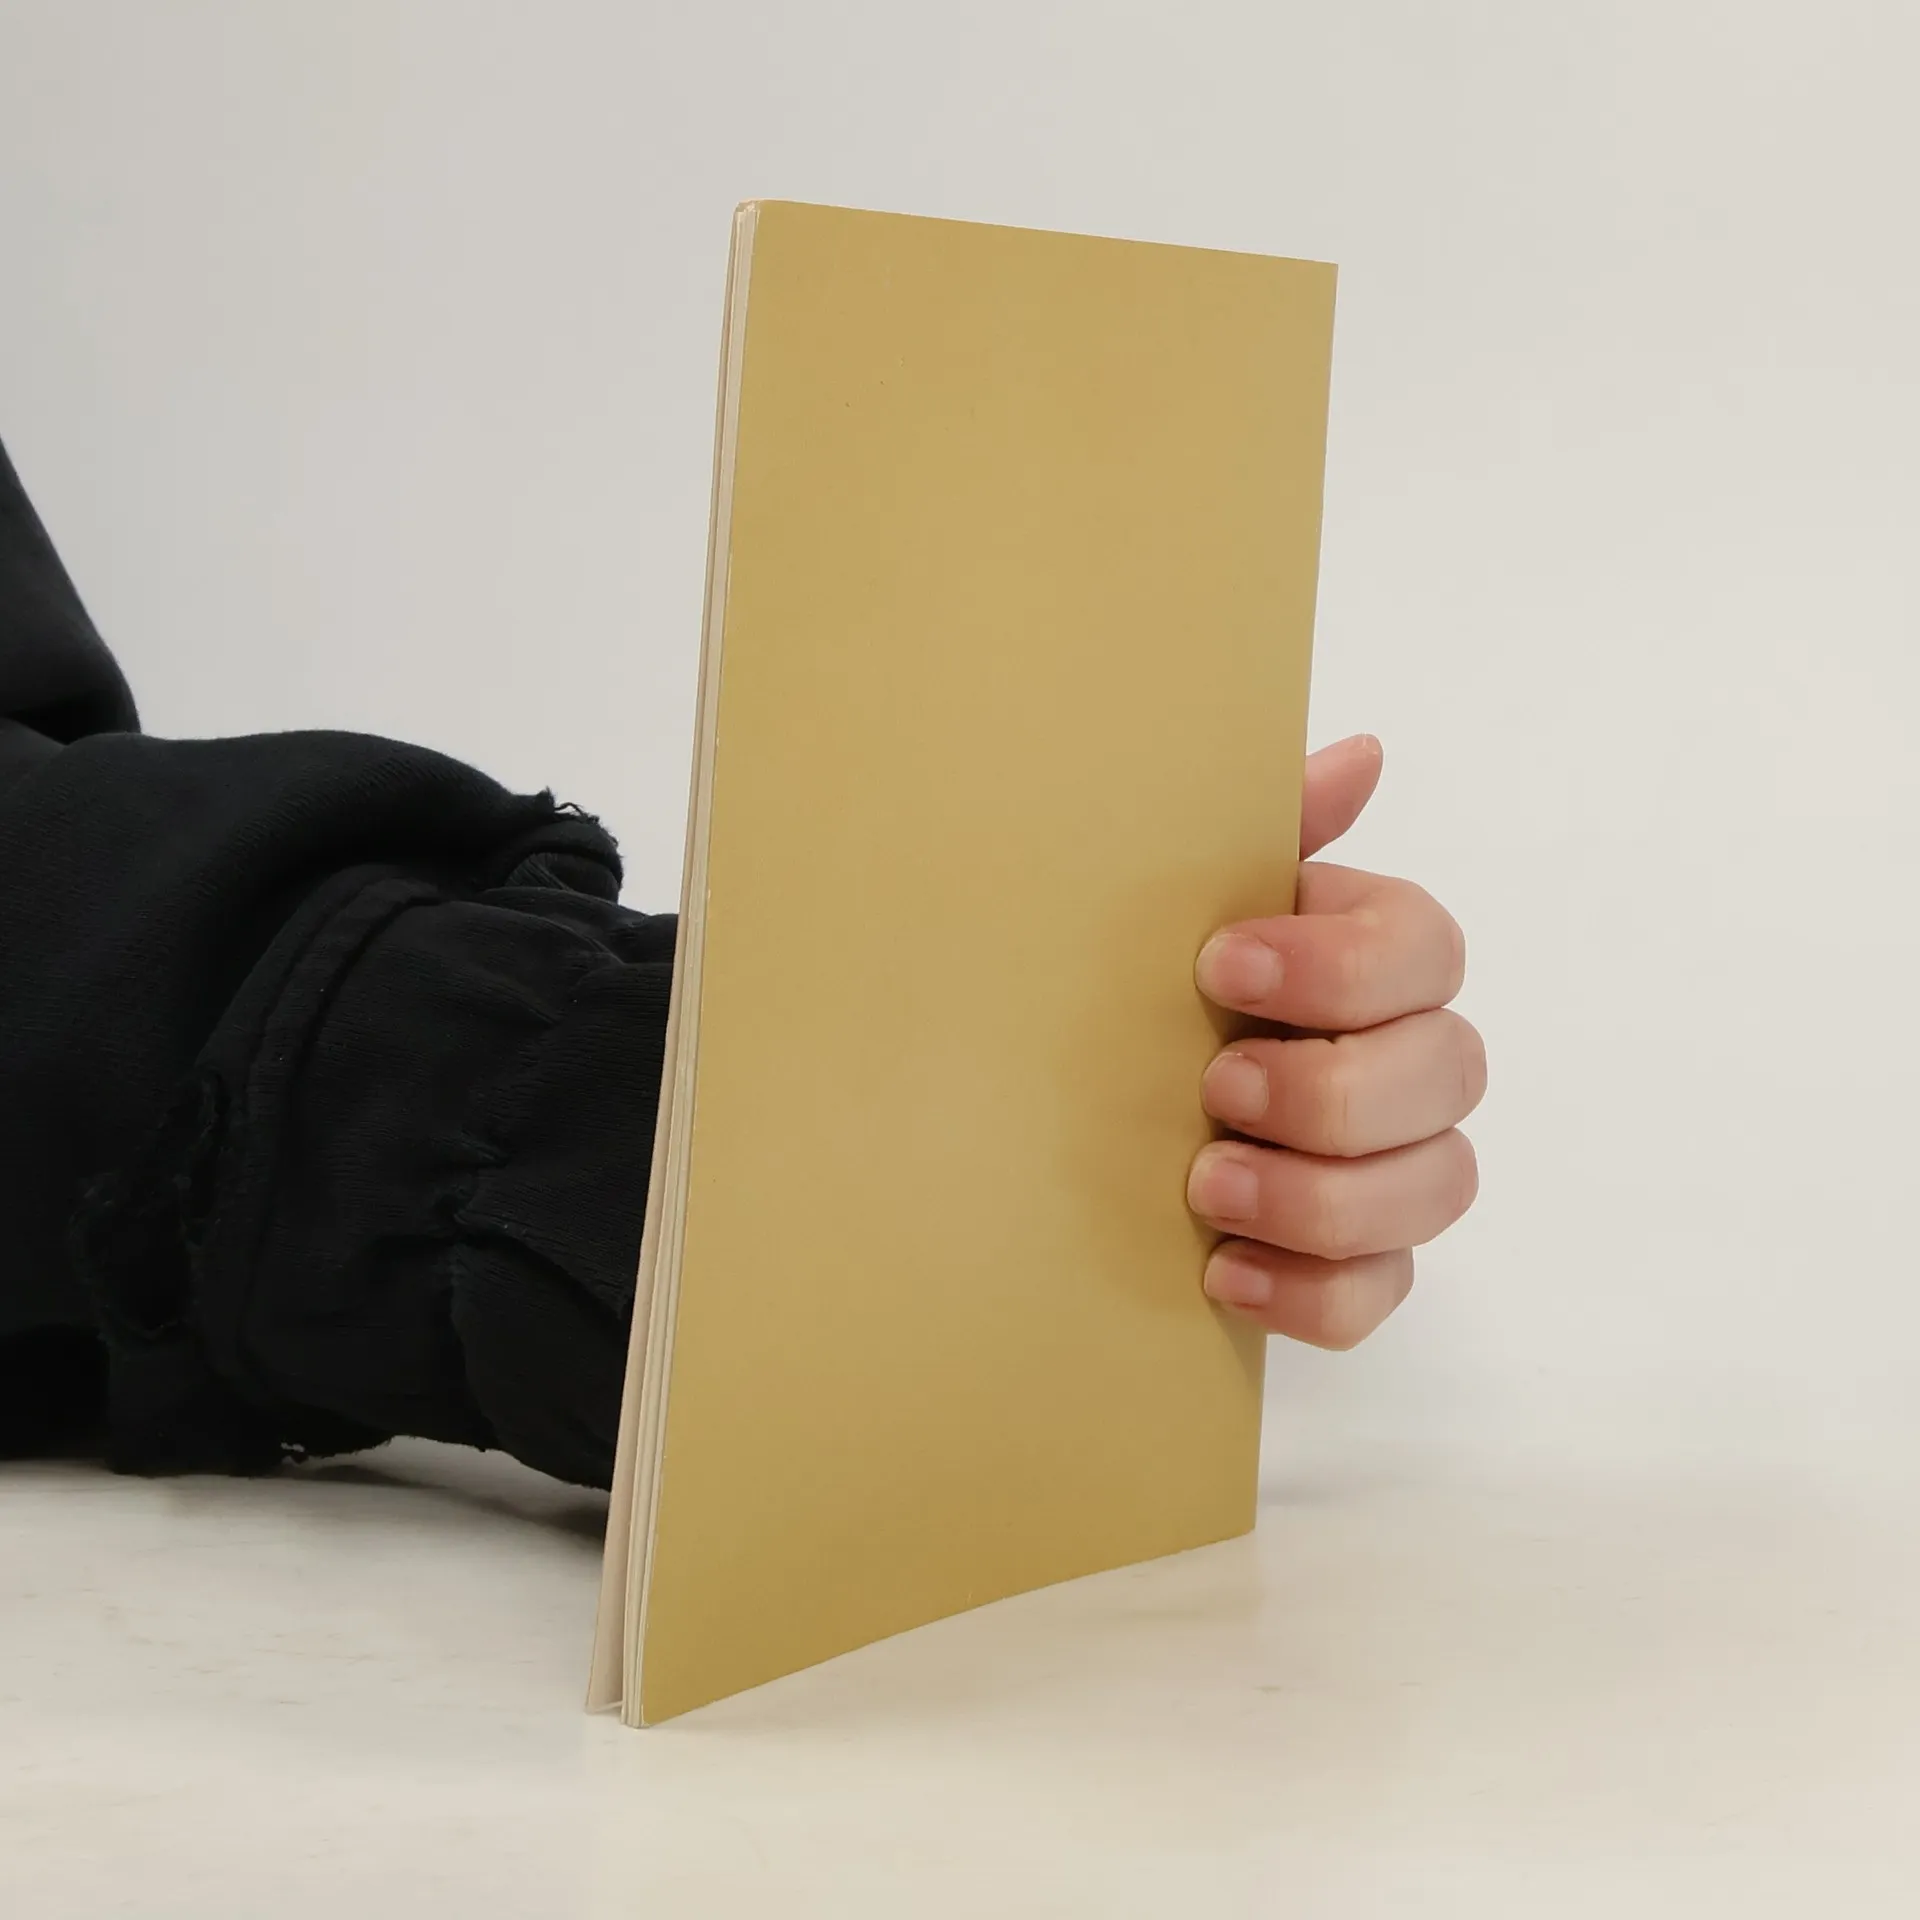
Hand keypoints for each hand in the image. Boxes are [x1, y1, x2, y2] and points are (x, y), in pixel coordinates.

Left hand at [1187, 735, 1483, 1347]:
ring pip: (1437, 1188)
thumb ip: (1271, 832)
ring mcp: (1398, 1167)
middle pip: (1449, 1073)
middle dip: (1332, 1089)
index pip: (1424, 951)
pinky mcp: (1362, 1261)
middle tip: (1218, 1086)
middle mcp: (1410, 1059)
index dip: (1340, 966)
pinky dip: (1310, 1293)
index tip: (1221, 964)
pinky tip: (1223, 1272)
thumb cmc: (1158, 986)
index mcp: (1376, 958)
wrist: (1085, 1106)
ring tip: (1208, 1185)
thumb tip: (1362, 754)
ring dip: (1323, 1196)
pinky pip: (1381, 1294)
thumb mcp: (1189, 900)